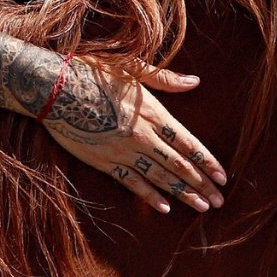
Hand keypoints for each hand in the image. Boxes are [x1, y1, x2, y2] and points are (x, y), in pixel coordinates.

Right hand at [41, 59, 227, 213]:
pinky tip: (164, 208)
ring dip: (183, 194)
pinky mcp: (104, 162)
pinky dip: (149, 196)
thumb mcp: (131, 68)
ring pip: (160, 178)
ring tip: (201, 208)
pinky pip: (132, 183)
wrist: (53, 88)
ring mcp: (123, 152)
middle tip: (219, 201)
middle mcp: (142, 136)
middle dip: (202, 184)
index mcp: (152, 113)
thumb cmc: (91, 71)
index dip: (207, 162)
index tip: (223, 177)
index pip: (188, 143)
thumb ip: (166, 79)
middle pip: (179, 165)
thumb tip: (195, 81)